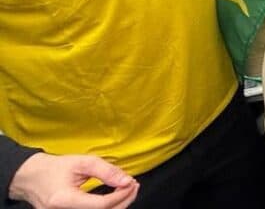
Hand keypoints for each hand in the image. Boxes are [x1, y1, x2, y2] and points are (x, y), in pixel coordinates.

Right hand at [9, 153, 137, 208]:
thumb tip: (126, 180)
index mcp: (64, 200)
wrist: (30, 178)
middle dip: (124, 201)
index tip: (132, 183)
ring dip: (118, 206)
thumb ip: (105, 171)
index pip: (101, 205)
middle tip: (133, 186)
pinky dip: (107, 208)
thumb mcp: (81, 162)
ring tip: (127, 190)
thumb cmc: (54, 168)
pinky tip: (115, 198)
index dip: (121, 195)